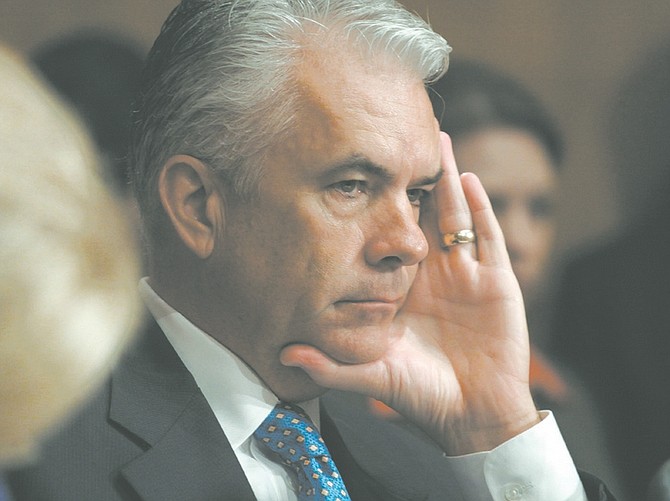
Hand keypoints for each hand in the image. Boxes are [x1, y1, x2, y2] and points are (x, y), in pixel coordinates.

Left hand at [281, 132, 538, 453]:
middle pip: (422, 214)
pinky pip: (486, 236)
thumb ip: (332, 366)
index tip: (355, 173)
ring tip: (436, 138)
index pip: (387, 237)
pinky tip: (466, 178)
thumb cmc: (421, 396)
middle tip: (397, 134)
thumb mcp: (372, 376)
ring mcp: (466, 274)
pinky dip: (479, 208)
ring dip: (446, 177)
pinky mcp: (496, 281)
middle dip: (412, 177)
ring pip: (454, 215)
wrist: (474, 416)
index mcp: (401, 287)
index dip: (376, 205)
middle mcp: (432, 274)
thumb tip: (284, 355)